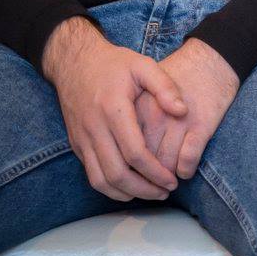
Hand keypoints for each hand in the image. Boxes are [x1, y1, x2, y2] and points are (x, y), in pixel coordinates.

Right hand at [42, 17, 186, 200]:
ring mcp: (82, 139)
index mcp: (113, 110)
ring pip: (100, 180)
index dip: (155, 172)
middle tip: (165, 192)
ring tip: (150, 193)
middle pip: (117, 173)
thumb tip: (182, 111)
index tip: (172, 180)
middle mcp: (94, 128)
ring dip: (126, 194)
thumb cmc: (113, 64)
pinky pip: (91, 174)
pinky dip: (110, 187)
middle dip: (143, 189)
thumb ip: (165, 87)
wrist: (74, 62)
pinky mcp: (76, 144)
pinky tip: (129, 187)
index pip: (135, 153)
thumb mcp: (143, 64)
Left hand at [136, 39, 239, 181]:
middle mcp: (155, 116)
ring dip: (164, 179)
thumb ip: (131, 116)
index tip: (130, 174)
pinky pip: (187, 160)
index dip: (125, 166)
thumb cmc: (179, 74)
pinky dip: (185, 170)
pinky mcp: (201, 125)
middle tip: (148, 185)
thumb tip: (119, 146)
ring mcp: (178, 122)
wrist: (212, 58)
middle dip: (143, 178)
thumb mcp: (144, 89)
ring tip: (166, 182)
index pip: (122, 147)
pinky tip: (184, 170)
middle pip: (141, 160)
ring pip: (163, 165)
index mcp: (136, 108)